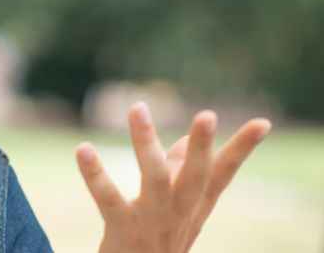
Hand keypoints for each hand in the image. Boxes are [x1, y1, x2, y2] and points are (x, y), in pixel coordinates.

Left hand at [75, 102, 271, 252]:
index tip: (264, 123)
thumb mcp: (176, 211)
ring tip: (138, 108)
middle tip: (208, 115)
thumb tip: (185, 141)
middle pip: (196, 177)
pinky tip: (83, 149)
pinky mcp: (122, 231)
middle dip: (203, 147)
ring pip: (154, 180)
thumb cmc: (156, 241)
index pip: (223, 173)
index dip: (242, 149)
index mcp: (194, 205)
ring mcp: (152, 222)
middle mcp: (179, 213)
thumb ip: (180, 175)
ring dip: (147, 143)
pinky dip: (95, 175)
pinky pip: (108, 200)